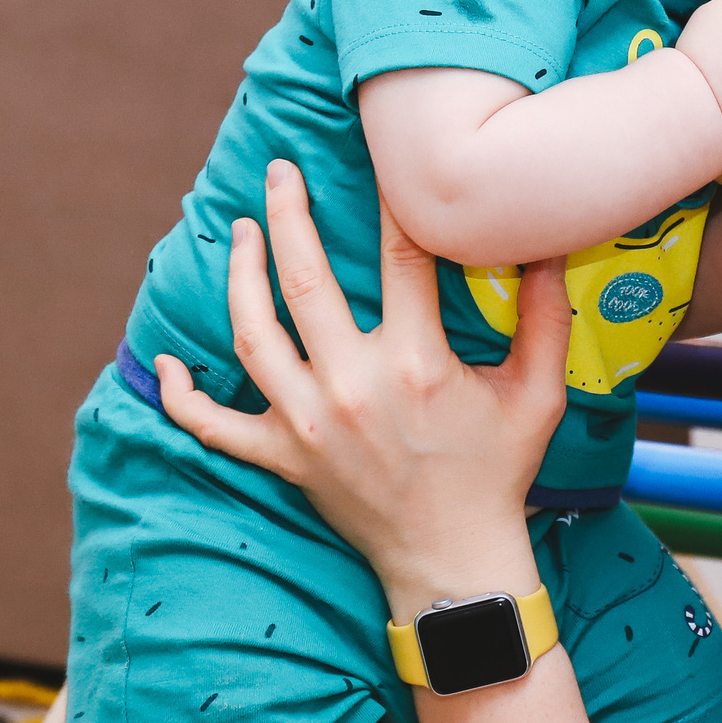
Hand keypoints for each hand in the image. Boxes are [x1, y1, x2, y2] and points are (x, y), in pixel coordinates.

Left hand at [153, 159, 569, 611]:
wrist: (453, 561)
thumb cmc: (499, 474)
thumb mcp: (538, 394)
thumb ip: (546, 317)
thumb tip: (551, 244)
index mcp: (416, 363)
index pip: (400, 257)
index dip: (393, 201)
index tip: (383, 161)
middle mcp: (352, 386)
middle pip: (304, 279)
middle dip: (287, 214)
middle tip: (279, 172)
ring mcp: (307, 424)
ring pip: (252, 335)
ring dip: (239, 276)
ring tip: (241, 232)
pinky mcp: (282, 458)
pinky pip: (214, 427)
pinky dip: (184, 397)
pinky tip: (170, 362)